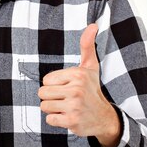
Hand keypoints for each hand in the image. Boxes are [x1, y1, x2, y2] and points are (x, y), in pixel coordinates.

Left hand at [38, 24, 121, 146]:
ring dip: (53, 109)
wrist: (104, 117)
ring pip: (44, 106)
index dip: (53, 84)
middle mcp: (77, 89)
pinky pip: (49, 119)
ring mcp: (74, 106)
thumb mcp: (90, 66)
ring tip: (66, 107)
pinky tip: (68, 116)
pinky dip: (56, 120)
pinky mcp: (72, 121)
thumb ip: (87, 45)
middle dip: (51, 97)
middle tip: (65, 98)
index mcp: (78, 74)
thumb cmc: (92, 89)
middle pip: (42, 93)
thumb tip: (93, 25)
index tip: (67, 87)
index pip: (46, 80)